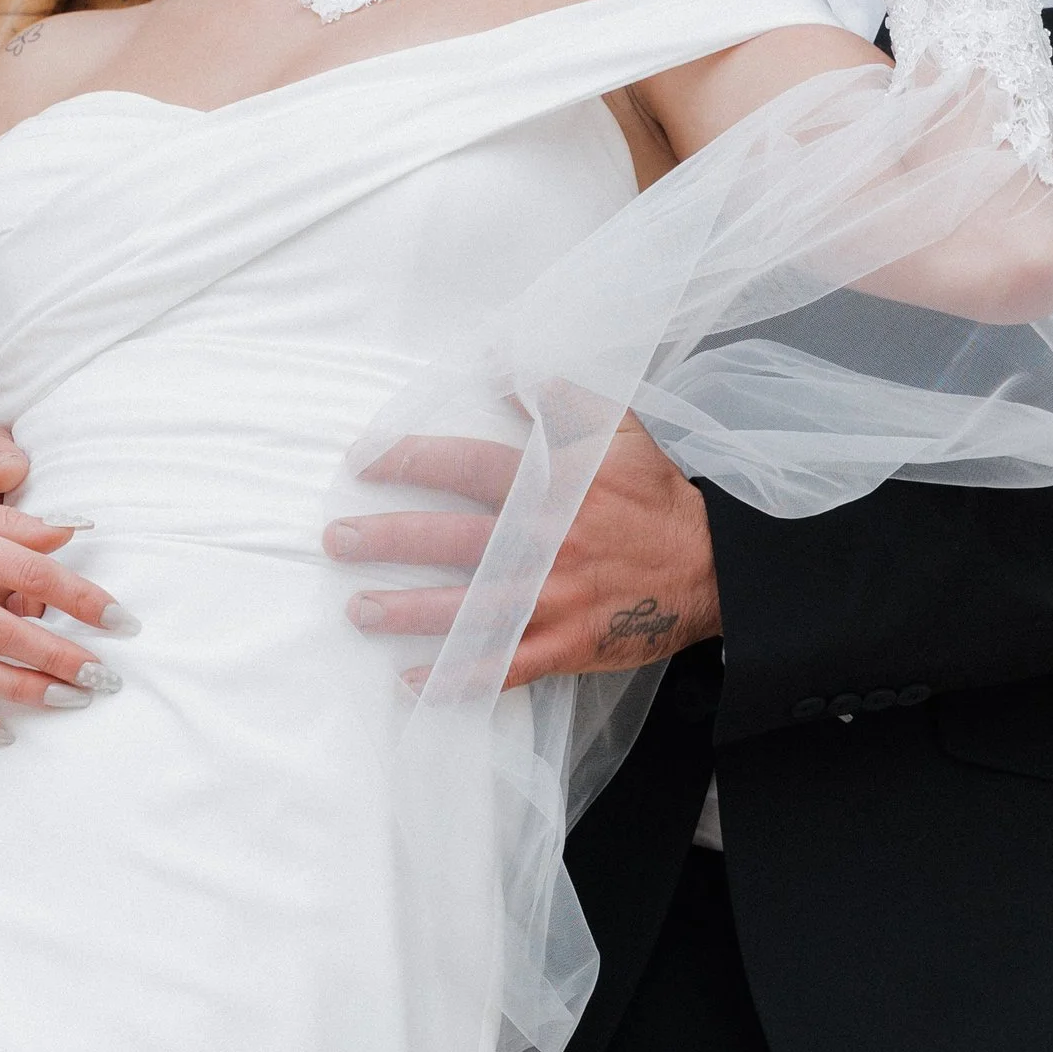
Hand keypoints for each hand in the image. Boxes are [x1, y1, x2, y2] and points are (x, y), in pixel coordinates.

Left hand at [324, 422, 720, 687]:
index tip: (365, 462)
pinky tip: (415, 683)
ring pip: (470, 609)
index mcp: (552, 490)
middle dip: (390, 540)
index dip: (411, 461)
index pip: (468, 468)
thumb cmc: (657, 499)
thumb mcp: (618, 431)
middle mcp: (545, 545)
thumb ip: (561, 399)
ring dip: (408, 612)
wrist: (713, 567)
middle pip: (453, 541)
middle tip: (339, 540)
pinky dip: (459, 679)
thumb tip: (507, 368)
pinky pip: (505, 668)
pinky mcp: (569, 646)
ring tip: (360, 609)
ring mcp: (555, 600)